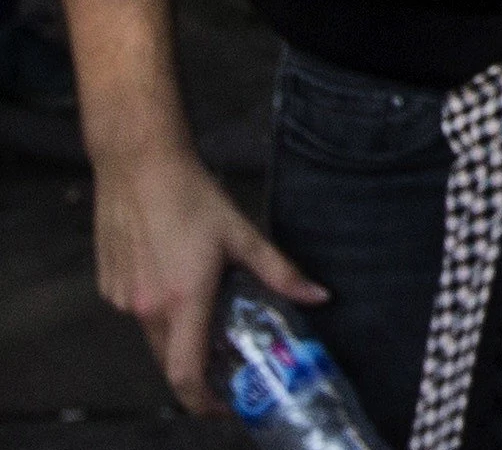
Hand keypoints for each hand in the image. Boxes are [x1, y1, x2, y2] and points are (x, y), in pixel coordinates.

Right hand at [92, 145, 321, 415]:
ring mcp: (123, 299)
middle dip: (198, 369)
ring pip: (152, 336)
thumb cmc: (193, 198)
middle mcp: (146, 308)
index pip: (186, 373)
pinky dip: (159, 310)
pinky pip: (137, 312)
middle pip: (170, 360)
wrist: (138, 167)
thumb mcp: (243, 235)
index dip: (204, 401)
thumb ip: (280, 273)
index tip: (227, 408)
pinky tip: (176, 278)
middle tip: (228, 361)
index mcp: (182, 301)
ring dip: (179, 334)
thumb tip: (319, 296)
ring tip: (207, 309)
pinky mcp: (109, 286)